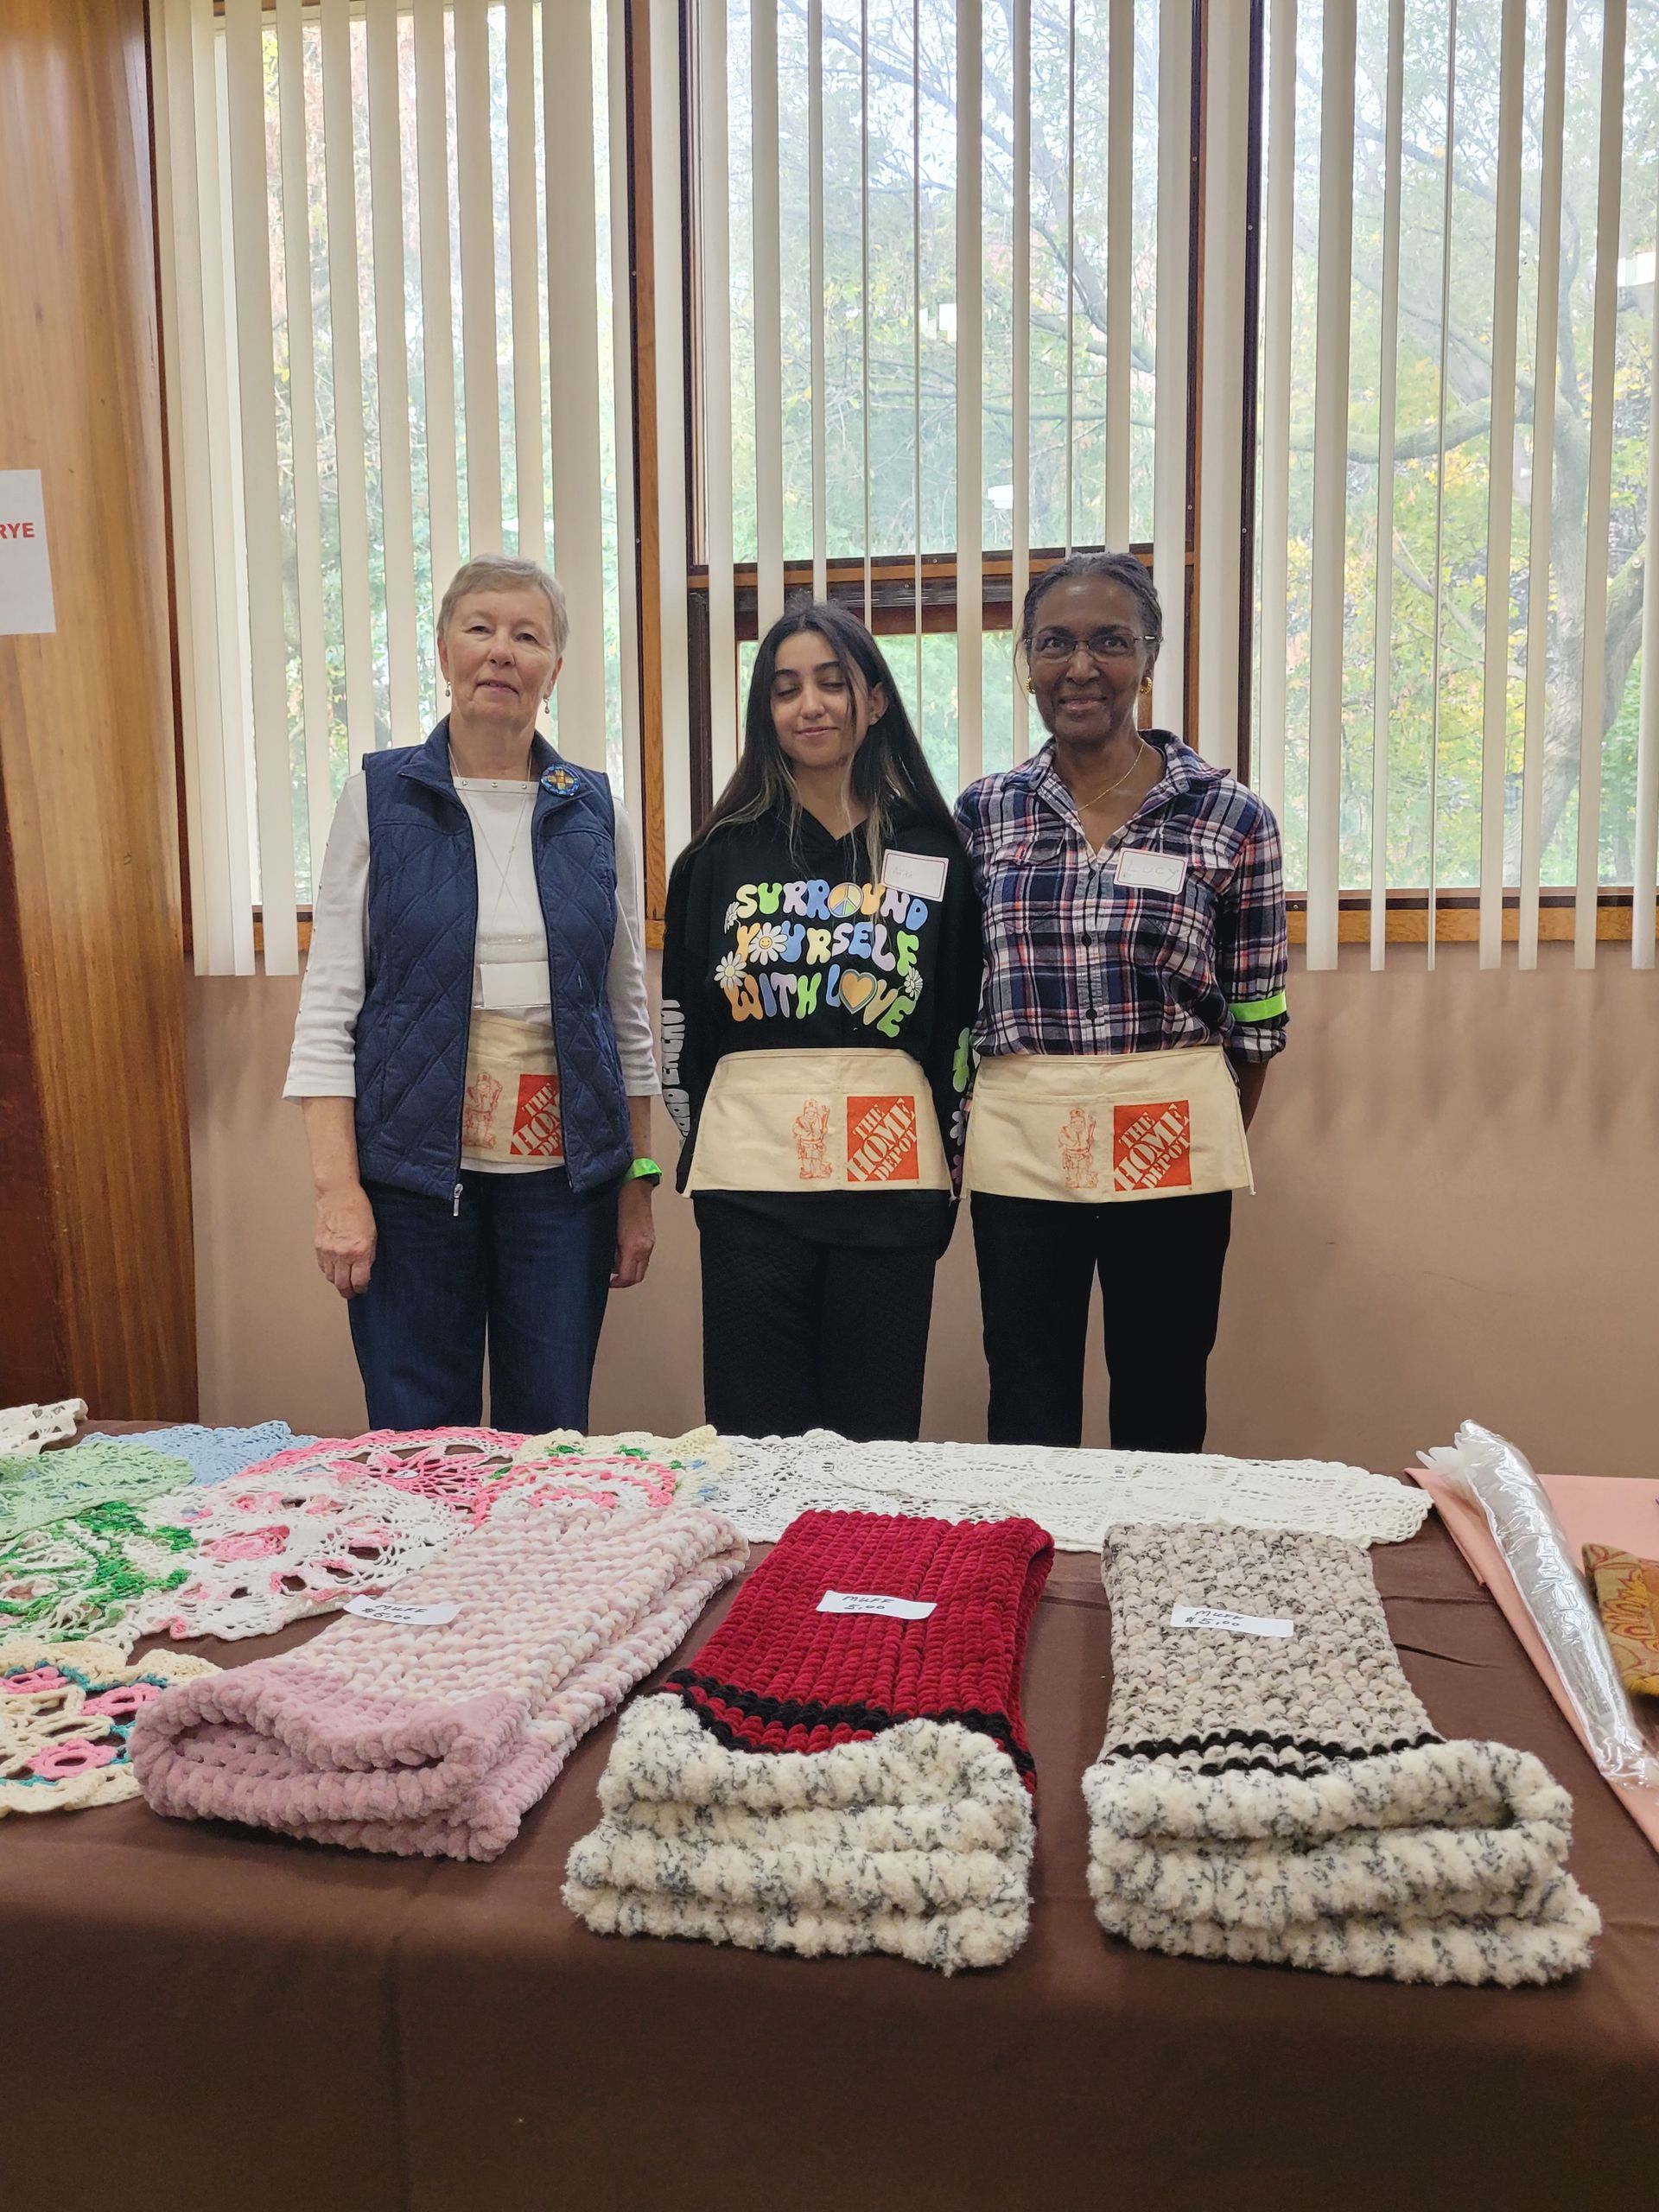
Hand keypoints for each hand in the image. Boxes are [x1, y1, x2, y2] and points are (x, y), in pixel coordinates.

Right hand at [315, 1182, 376, 1298]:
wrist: (338, 1194)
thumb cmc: (358, 1209)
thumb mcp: (372, 1234)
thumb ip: (368, 1255)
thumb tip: (365, 1271)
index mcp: (360, 1251)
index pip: (359, 1281)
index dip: (361, 1288)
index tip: (362, 1289)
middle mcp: (343, 1253)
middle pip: (342, 1284)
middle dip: (348, 1291)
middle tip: (351, 1293)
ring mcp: (329, 1251)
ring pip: (331, 1277)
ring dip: (337, 1282)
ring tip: (343, 1282)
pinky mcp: (319, 1246)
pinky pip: (323, 1266)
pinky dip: (328, 1271)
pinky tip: (334, 1269)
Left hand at [611, 1179, 654, 1288]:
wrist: (634, 1190)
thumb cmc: (618, 1206)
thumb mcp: (609, 1232)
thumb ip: (611, 1251)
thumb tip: (609, 1264)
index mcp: (633, 1247)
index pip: (628, 1276)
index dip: (617, 1283)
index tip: (608, 1282)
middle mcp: (644, 1248)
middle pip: (638, 1276)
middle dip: (625, 1281)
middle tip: (612, 1279)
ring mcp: (649, 1243)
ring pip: (642, 1268)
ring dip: (630, 1270)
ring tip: (616, 1264)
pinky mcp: (651, 1238)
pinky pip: (644, 1258)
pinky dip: (635, 1261)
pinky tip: (624, 1253)